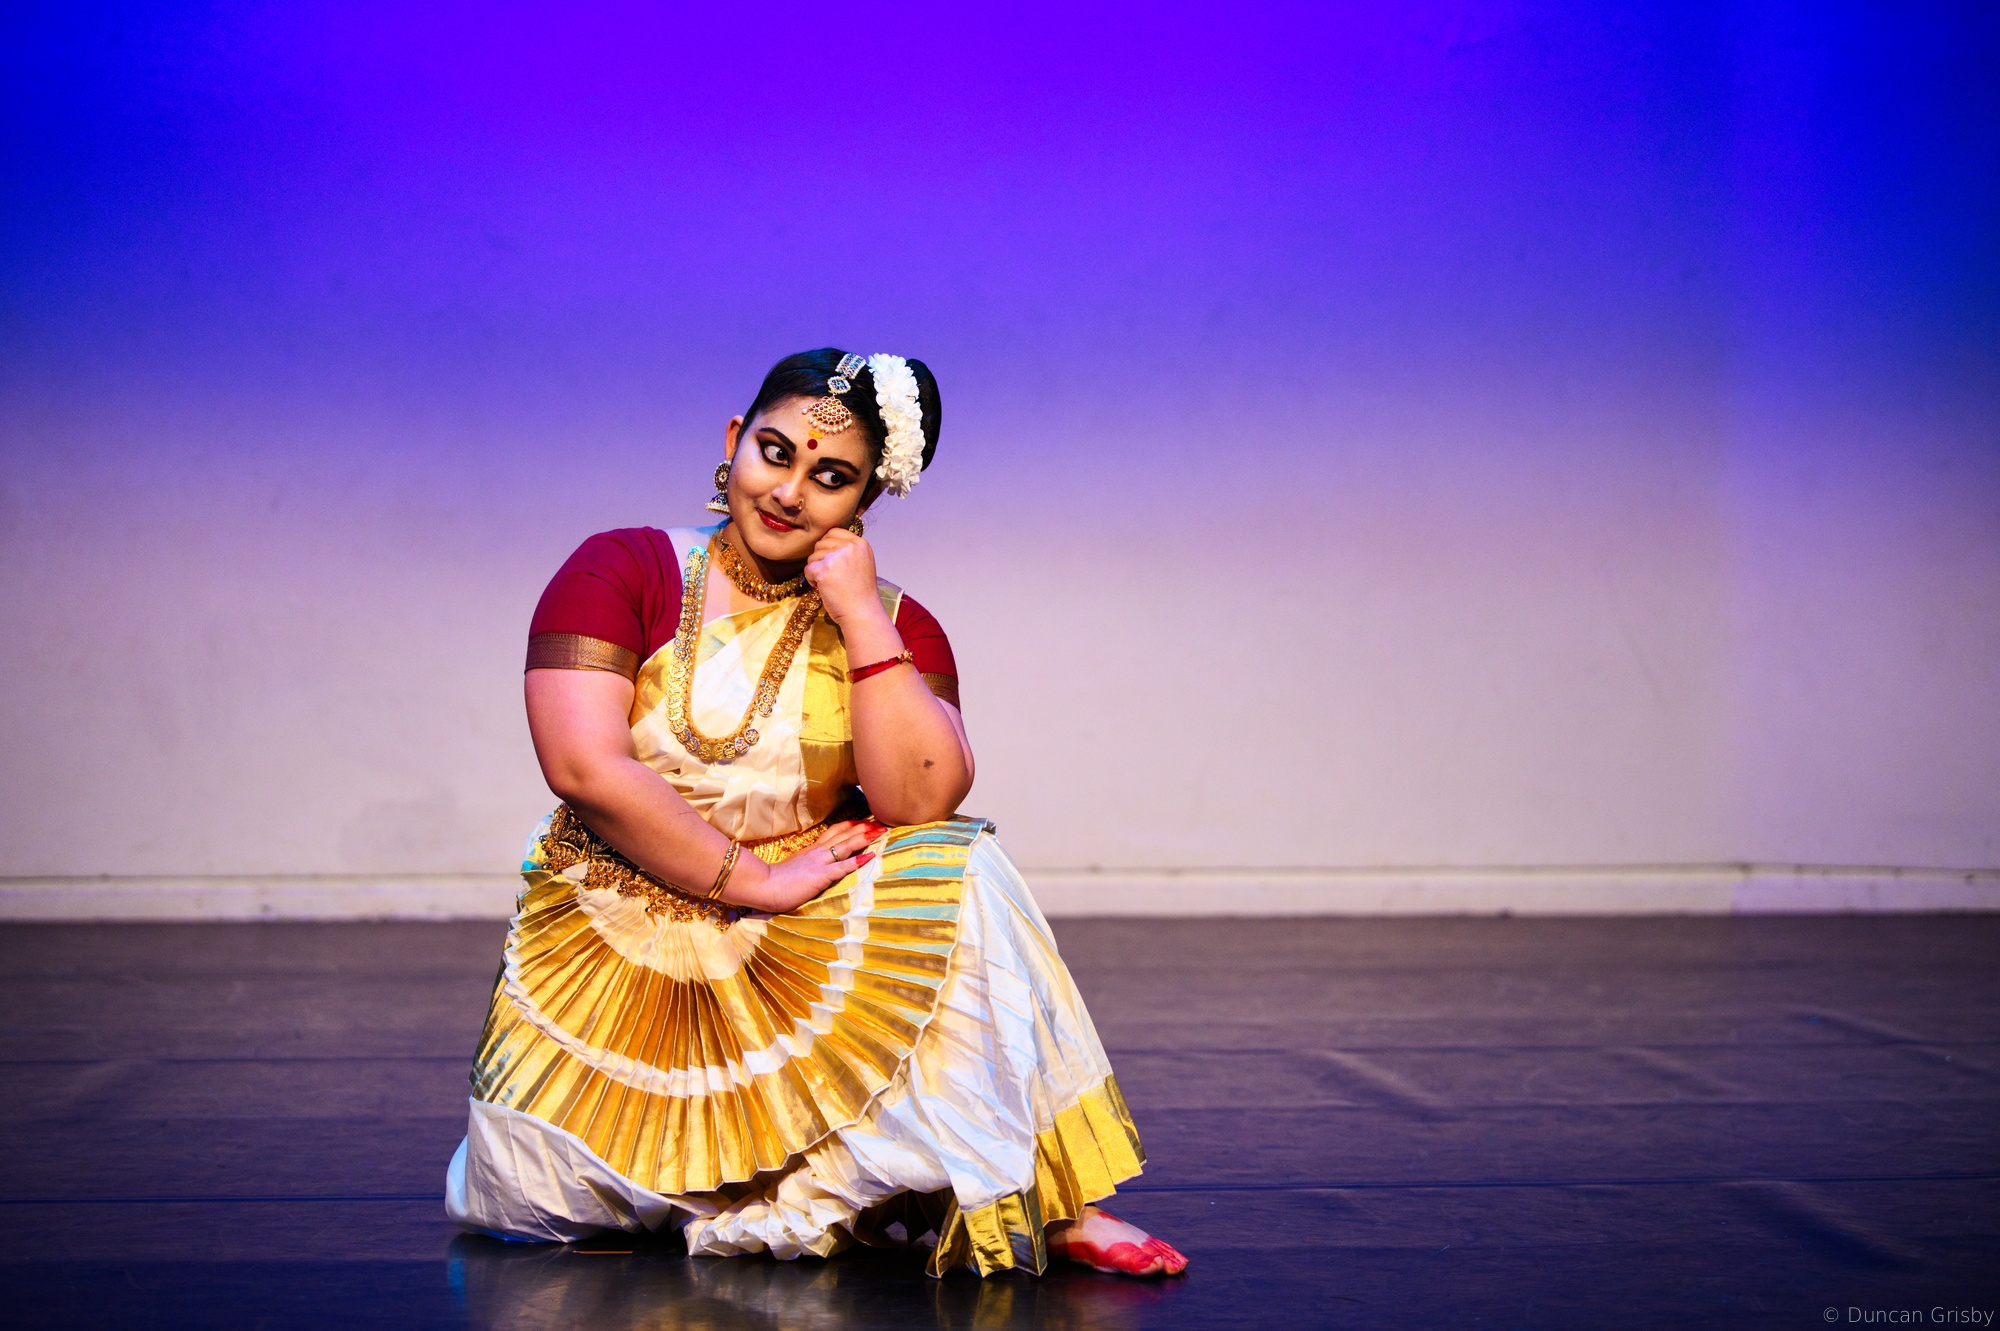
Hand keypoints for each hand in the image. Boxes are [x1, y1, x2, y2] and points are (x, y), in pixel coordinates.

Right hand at [736, 819, 887, 913]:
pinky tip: (871, 856)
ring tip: (881, 831)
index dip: (850, 826)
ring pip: (846, 845)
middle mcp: (818, 852)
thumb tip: (814, 867)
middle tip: (881, 822)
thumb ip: (806, 865)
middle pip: (844, 834)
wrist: (763, 886)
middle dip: (864, 827)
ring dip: (865, 837)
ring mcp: (819, 862)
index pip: (834, 832)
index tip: (864, 821)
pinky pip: (843, 866)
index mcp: (811, 850)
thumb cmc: (775, 881)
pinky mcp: (820, 876)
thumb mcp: (794, 868)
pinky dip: (858, 860)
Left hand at [803, 528, 886, 627]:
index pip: (833, 532)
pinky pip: (807, 569)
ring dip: (816, 570)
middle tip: (832, 576)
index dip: (828, 546)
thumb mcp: (862, 563)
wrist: (862, 613)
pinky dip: (811, 580)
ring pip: (812, 556)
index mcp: (860, 543)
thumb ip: (848, 550)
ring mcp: (836, 557)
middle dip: (821, 559)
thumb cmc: (861, 593)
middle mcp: (849, 546)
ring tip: (830, 583)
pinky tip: (823, 588)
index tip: (833, 562)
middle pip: (821, 543)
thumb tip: (826, 543)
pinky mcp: (824, 570)